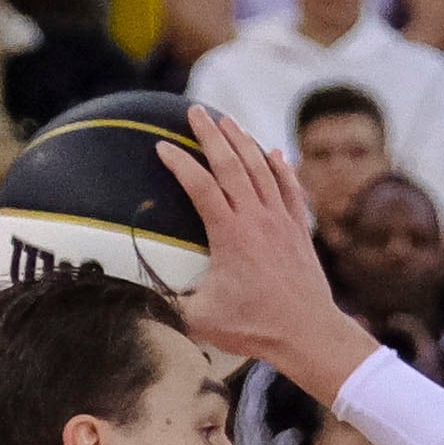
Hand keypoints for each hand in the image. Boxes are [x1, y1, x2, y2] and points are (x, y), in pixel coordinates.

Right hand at [157, 107, 353, 386]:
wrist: (308, 334)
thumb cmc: (254, 329)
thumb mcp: (201, 320)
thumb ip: (167, 305)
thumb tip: (134, 299)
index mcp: (230, 234)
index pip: (200, 186)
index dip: (180, 163)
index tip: (162, 146)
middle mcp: (257, 219)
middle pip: (231, 164)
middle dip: (211, 134)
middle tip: (194, 110)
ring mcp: (281, 221)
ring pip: (261, 169)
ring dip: (243, 141)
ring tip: (227, 121)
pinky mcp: (299, 230)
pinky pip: (290, 189)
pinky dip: (280, 167)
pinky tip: (273, 152)